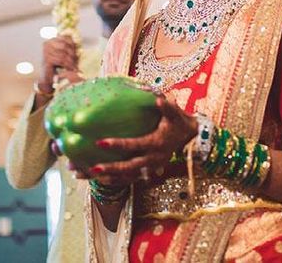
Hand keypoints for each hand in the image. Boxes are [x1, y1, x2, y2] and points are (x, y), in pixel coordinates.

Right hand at [38, 35, 79, 93]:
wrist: (46, 77)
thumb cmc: (55, 65)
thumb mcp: (62, 55)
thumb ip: (68, 50)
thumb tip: (80, 49)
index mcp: (51, 41)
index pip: (65, 39)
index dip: (73, 46)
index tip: (77, 53)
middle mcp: (47, 44)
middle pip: (64, 46)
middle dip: (72, 54)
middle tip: (76, 61)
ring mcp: (46, 52)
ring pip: (63, 54)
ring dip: (71, 61)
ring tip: (75, 66)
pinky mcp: (47, 60)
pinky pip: (61, 61)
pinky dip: (68, 65)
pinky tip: (71, 69)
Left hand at [81, 96, 196, 185]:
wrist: (192, 139)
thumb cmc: (179, 123)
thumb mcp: (175, 114)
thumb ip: (167, 107)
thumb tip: (157, 99)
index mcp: (156, 144)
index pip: (134, 145)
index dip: (118, 145)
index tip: (100, 142)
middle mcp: (153, 159)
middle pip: (130, 167)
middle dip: (111, 169)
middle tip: (93, 168)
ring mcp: (151, 168)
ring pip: (128, 177)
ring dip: (110, 178)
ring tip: (90, 175)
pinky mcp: (148, 171)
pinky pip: (130, 179)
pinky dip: (115, 181)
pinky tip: (99, 180)